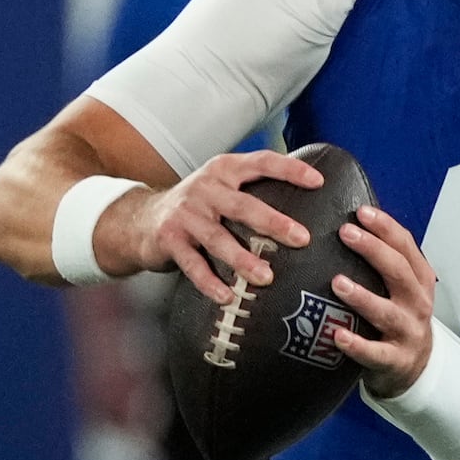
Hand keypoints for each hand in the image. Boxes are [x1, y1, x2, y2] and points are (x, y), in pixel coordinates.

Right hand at [127, 150, 320, 303]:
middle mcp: (206, 188)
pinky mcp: (170, 240)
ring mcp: (186, 214)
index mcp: (225, 169)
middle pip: (243, 206)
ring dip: (243, 260)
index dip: (290, 170)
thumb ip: (256, 187)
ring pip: (219, 239)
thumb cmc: (200, 204)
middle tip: (302, 238)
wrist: (141, 218)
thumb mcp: (224, 184)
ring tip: (266, 277)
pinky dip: (211, 283)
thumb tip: (311, 198)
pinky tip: (229, 296)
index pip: (261, 163)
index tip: (318, 182)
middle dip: (274, 222)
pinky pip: (193, 265)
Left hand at [327, 205, 437, 398]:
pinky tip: (338, 336)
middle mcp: (417, 302)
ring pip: (387, 312)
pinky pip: (375, 353)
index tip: (362, 212)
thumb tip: (347, 226)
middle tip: (346, 234)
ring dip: (363, 296)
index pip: (406, 247)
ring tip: (338, 283)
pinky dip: (358, 345)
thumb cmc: (400, 318)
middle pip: (399, 272)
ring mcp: (408, 331)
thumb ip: (383, 263)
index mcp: (419, 279)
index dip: (386, 227)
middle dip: (373, 250)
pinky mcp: (395, 360)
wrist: (416, 366)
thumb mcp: (402, 287)